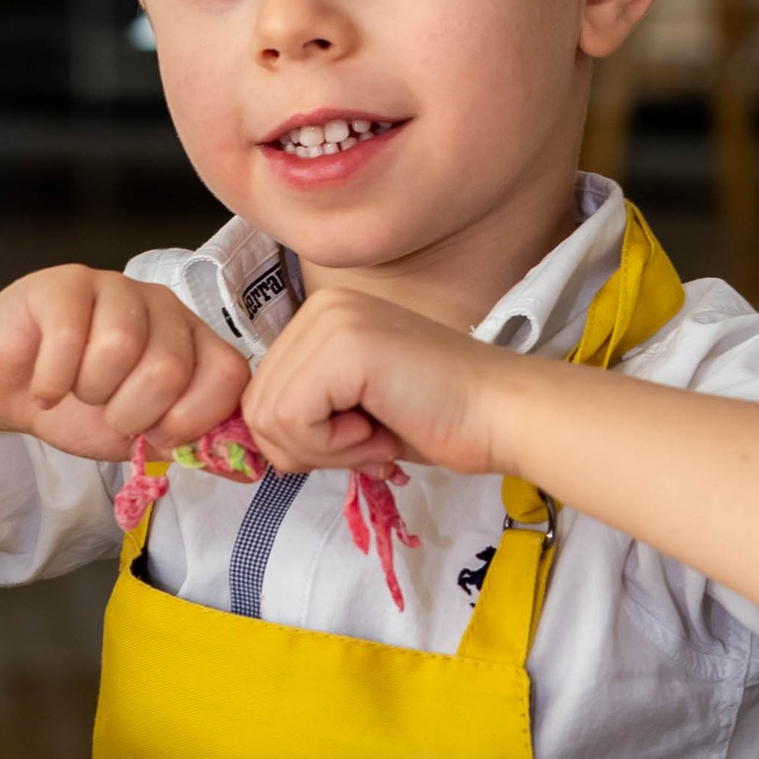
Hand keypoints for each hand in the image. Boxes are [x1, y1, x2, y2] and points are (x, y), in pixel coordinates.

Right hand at [0, 269, 247, 465]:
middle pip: (170, 367)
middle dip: (131, 413)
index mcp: (193, 342)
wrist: (5, 386)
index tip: (155, 434)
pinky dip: (52, 382)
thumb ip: (185, 442)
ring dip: (90, 391)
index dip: (192, 419)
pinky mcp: (66, 283)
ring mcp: (116, 287)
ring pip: (119, 347)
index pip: (228, 374)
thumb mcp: (138, 438)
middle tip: (105, 411)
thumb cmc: (75, 408)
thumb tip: (239, 469)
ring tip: (75, 390)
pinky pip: (68, 336)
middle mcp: (164, 307)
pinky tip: (45, 387)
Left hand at [241, 289, 512, 479]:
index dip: (302, 440)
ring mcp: (331, 320)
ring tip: (375, 436)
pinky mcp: (344, 345)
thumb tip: (258, 440)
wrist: (502, 414)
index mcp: (321, 318)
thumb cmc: (440, 418)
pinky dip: (333, 447)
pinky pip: (292, 419)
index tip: (359, 438)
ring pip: (268, 418)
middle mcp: (321, 307)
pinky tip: (378, 431)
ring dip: (323, 451)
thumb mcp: (351, 411)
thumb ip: (303, 412)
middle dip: (308, 449)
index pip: (262, 396)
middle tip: (368, 442)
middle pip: (257, 408)